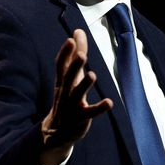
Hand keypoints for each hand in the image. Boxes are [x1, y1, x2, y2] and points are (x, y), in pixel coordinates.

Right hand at [41, 29, 112, 154]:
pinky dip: (99, 108)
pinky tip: (109, 103)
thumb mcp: (70, 75)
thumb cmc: (66, 97)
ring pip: (77, 94)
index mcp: (62, 81)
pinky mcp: (80, 118)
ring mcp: (72, 105)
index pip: (61, 65)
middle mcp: (65, 92)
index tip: (71, 40)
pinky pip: (90, 113)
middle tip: (82, 55)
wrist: (55, 132)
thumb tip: (77, 31)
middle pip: (68, 77)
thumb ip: (74, 54)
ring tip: (93, 75)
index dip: (65, 53)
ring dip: (84, 85)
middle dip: (74, 66)